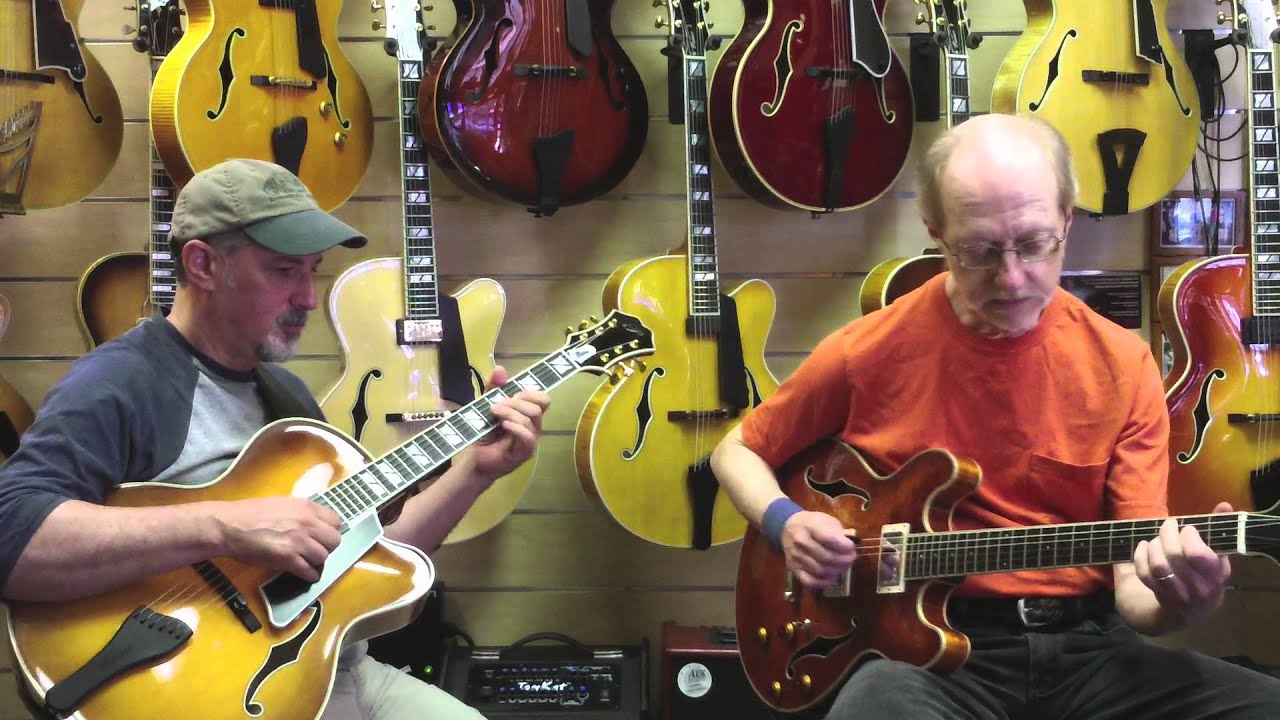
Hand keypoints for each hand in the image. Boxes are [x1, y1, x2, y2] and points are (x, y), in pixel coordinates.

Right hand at [214, 496, 342, 581]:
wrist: (229, 526)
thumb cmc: (250, 514)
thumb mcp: (282, 503)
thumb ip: (302, 512)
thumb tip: (314, 522)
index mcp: (306, 507)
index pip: (335, 521)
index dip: (329, 530)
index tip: (321, 536)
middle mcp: (307, 523)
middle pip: (334, 541)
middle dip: (326, 547)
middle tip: (314, 550)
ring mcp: (299, 541)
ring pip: (323, 557)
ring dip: (316, 561)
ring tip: (305, 561)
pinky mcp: (288, 559)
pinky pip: (310, 572)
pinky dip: (308, 575)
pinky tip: (303, 573)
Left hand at [469, 366, 549, 484]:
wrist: (474, 459)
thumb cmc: (484, 433)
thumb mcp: (486, 405)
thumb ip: (494, 388)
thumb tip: (500, 369)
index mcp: (528, 414)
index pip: (543, 398)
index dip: (530, 392)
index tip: (511, 393)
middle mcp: (533, 426)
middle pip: (539, 405)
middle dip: (517, 400)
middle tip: (497, 405)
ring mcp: (531, 440)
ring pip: (532, 417)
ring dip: (510, 412)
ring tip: (494, 413)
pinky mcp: (524, 453)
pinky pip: (527, 436)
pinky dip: (515, 427)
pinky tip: (503, 425)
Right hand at [781, 511, 856, 589]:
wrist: (788, 527)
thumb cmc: (812, 523)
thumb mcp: (826, 520)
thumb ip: (838, 533)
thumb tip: (849, 549)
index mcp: (809, 525)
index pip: (829, 539)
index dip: (844, 546)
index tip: (851, 547)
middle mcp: (800, 541)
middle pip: (826, 557)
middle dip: (844, 560)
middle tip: (851, 558)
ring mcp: (795, 556)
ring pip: (820, 571)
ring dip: (836, 571)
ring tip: (843, 566)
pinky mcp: (793, 568)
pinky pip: (809, 581)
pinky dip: (824, 582)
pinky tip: (832, 577)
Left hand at [1132, 501, 1233, 624]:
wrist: (1192, 611)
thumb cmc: (1206, 574)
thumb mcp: (1217, 554)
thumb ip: (1219, 529)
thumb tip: (1224, 505)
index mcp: (1217, 574)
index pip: (1197, 554)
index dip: (1188, 536)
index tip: (1187, 528)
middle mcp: (1199, 587)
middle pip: (1174, 556)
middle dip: (1167, 534)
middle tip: (1168, 525)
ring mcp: (1178, 594)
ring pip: (1158, 566)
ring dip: (1154, 546)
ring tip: (1157, 538)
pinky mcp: (1159, 595)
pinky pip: (1144, 574)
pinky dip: (1140, 557)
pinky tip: (1143, 547)